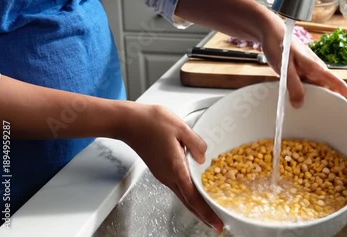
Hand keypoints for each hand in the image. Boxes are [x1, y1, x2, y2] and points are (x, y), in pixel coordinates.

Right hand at [120, 104, 222, 231]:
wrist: (129, 122)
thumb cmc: (151, 123)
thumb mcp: (181, 128)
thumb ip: (196, 144)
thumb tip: (203, 157)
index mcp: (176, 168)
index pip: (194, 197)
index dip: (207, 213)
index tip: (217, 224)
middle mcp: (168, 175)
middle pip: (188, 202)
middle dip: (204, 215)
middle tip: (217, 224)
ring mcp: (163, 174)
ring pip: (183, 195)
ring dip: (196, 206)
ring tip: (209, 211)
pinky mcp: (160, 169)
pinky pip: (178, 186)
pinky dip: (189, 195)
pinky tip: (195, 192)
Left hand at [260, 15, 346, 110]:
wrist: (271, 33)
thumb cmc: (280, 45)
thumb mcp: (285, 67)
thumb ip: (293, 85)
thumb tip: (299, 104)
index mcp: (317, 68)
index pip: (339, 84)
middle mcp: (316, 71)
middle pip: (331, 90)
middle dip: (336, 104)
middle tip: (339, 121)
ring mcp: (309, 73)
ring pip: (318, 91)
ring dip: (319, 102)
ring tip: (318, 119)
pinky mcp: (301, 74)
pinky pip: (307, 88)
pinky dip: (306, 97)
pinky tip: (300, 106)